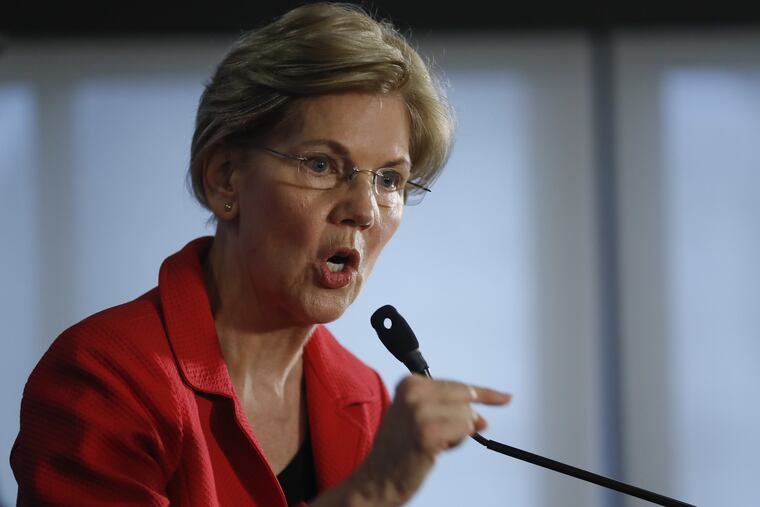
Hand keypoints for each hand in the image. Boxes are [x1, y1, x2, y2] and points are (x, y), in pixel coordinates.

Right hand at [348, 375, 511, 505]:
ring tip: (432, 443)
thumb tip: (482, 418)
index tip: (504, 397)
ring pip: (468, 416)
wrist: (378, 478)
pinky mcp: (428, 433)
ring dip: (456, 434)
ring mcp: (420, 412)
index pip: (458, 385)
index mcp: (409, 383)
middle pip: (465, 399)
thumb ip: (449, 410)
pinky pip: (464, 431)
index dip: (485, 394)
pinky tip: (435, 449)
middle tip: (443, 436)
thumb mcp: (420, 417)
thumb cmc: (399, 449)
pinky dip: (455, 443)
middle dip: (464, 419)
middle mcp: (413, 393)